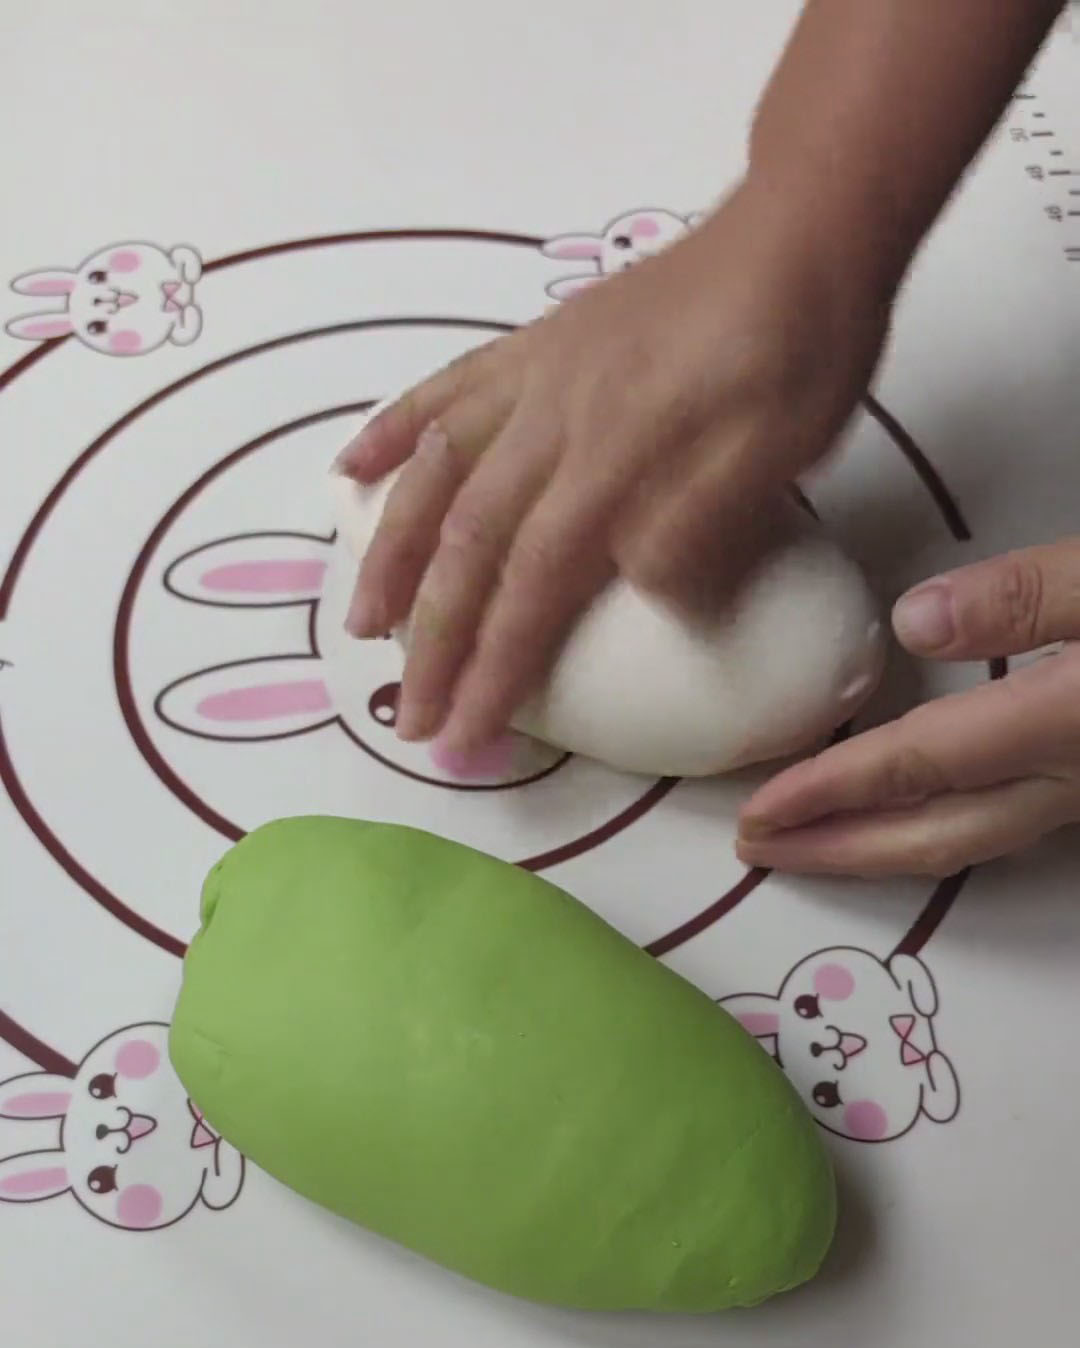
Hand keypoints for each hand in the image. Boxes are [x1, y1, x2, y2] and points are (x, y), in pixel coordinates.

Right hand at [334, 177, 892, 751]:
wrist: (797, 232)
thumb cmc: (799, 354)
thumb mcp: (779, 453)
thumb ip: (699, 528)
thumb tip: (635, 594)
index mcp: (614, 463)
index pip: (534, 587)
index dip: (493, 669)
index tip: (464, 739)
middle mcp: (551, 425)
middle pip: (470, 546)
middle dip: (433, 641)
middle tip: (408, 716)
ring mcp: (532, 379)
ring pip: (436, 476)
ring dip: (392, 557)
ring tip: (363, 622)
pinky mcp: (532, 347)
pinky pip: (442, 392)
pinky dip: (390, 435)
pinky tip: (348, 472)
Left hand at [737, 540, 1079, 876]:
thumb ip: (1027, 596)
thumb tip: (912, 622)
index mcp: (1064, 724)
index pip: (918, 765)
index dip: (829, 789)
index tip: (755, 810)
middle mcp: (1071, 780)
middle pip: (934, 835)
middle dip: (835, 850)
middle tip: (755, 850)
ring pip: (968, 841)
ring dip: (880, 848)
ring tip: (809, 842)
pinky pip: (997, 826)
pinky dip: (931, 829)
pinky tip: (904, 812)